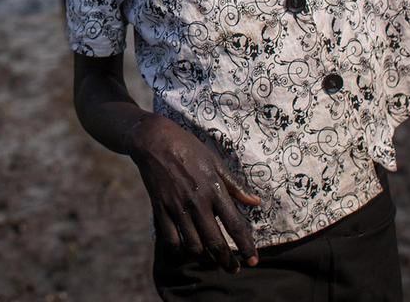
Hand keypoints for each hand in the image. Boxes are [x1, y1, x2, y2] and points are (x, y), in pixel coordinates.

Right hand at [130, 114, 259, 271]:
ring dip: (205, 258)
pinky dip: (180, 250)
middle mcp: (197, 202)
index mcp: (215, 190)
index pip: (236, 226)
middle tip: (233, 269)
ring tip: (211, 260)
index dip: (246, 247)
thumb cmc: (189, 148)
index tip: (252, 260)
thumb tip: (256, 203)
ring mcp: (177, 207)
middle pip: (215, 243)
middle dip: (227, 262)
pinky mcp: (160, 209)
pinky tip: (186, 251)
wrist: (154, 140)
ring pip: (193, 246)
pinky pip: (171, 239)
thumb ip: (235, 186)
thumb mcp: (216, 162)